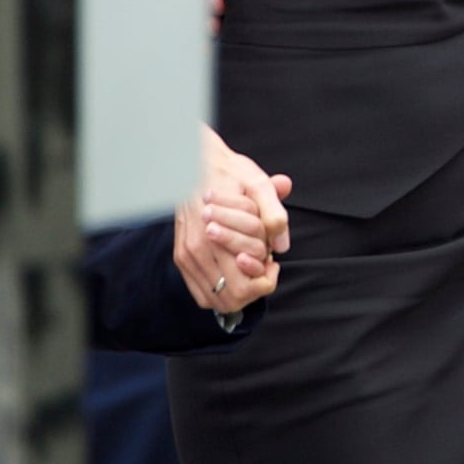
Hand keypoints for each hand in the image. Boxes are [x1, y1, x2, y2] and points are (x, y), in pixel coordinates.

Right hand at [180, 131, 289, 313]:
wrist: (195, 163)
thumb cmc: (229, 174)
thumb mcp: (258, 184)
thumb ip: (274, 214)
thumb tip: (282, 246)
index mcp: (214, 236)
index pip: (244, 286)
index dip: (266, 279)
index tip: (273, 261)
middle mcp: (196, 251)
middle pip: (231, 299)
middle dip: (254, 287)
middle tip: (264, 265)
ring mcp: (186, 256)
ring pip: (215, 300)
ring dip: (238, 291)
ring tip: (249, 267)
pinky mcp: (182, 257)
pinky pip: (201, 292)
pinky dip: (221, 291)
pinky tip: (234, 270)